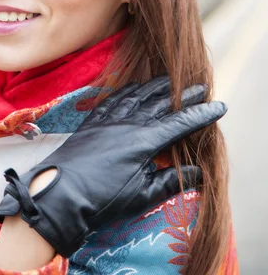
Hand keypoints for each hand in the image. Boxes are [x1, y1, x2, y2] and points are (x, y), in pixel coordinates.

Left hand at [0, 76, 226, 257]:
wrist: (61, 194)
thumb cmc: (103, 200)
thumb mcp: (142, 196)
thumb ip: (171, 182)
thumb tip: (198, 174)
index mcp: (144, 141)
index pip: (180, 123)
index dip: (201, 115)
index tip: (218, 107)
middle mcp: (128, 123)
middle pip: (161, 103)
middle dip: (183, 94)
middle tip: (200, 87)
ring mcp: (108, 119)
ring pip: (137, 95)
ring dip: (156, 87)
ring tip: (170, 80)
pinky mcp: (92, 121)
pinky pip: (113, 98)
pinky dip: (127, 90)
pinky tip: (133, 87)